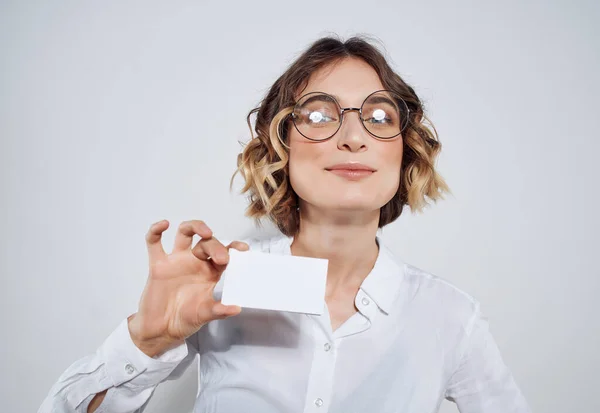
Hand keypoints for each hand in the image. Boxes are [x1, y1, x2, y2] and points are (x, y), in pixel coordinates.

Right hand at [128, 219, 247, 356]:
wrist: (161, 330)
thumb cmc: (185, 320)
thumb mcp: (205, 315)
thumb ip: (219, 311)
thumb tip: (237, 308)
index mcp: (210, 272)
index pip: (225, 253)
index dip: (234, 248)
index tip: (243, 249)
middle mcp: (195, 262)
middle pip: (207, 243)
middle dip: (216, 246)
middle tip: (222, 258)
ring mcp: (176, 261)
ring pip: (185, 233)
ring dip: (195, 227)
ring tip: (205, 232)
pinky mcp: (158, 265)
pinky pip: (154, 243)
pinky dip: (156, 231)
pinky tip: (164, 225)